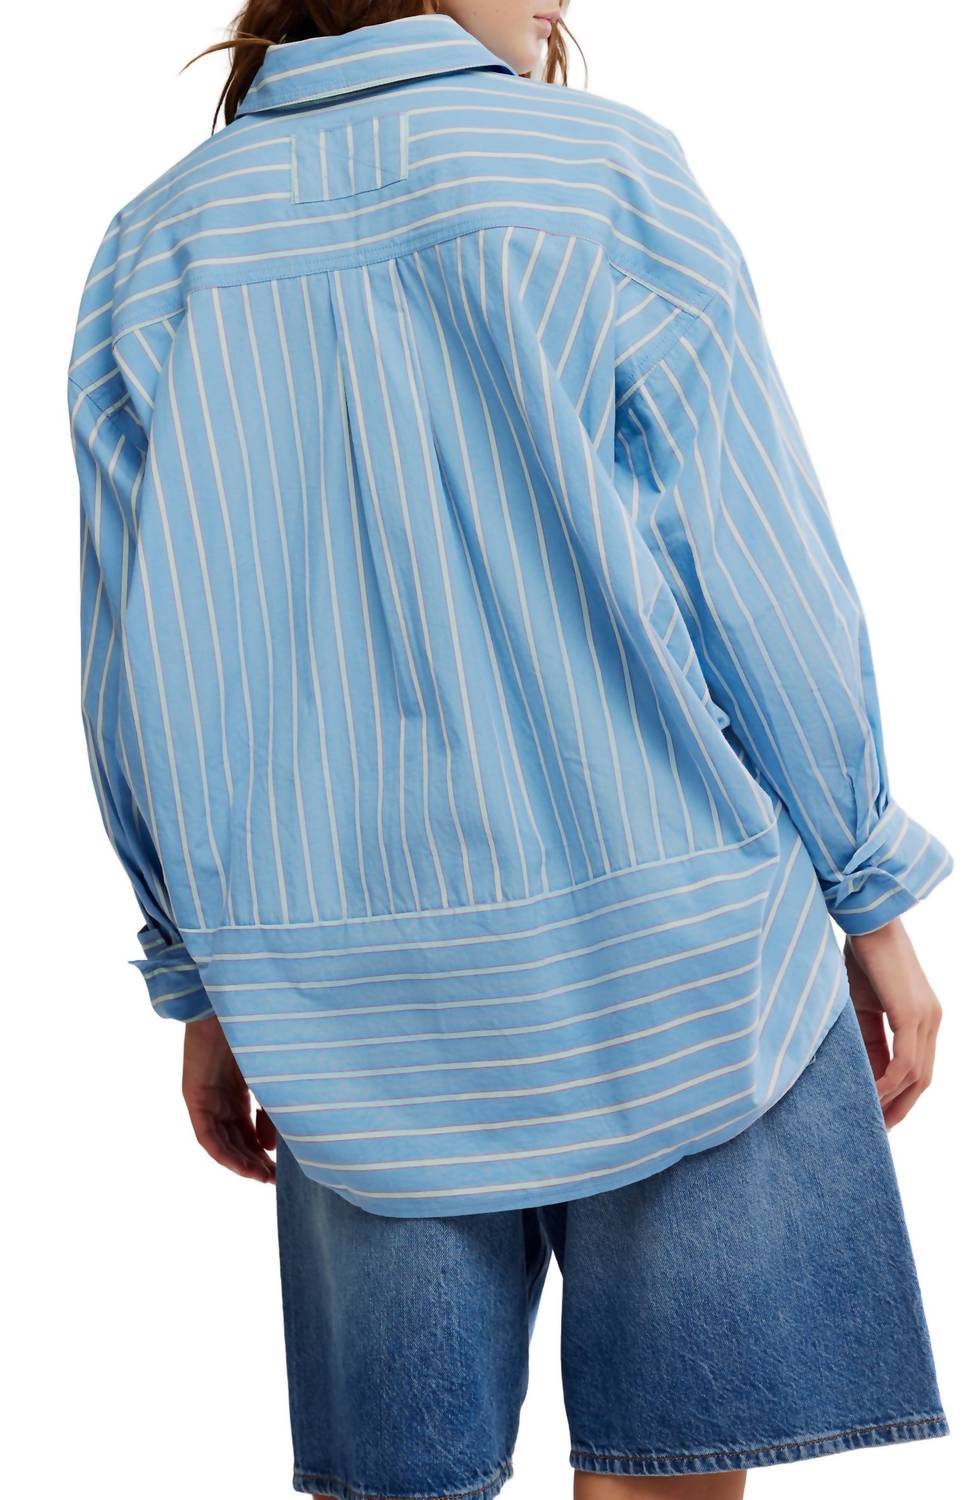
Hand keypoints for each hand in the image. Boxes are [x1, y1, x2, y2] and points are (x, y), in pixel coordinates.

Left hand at [182, 1014, 275, 1181]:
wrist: (232, 1001)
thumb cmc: (256, 1030)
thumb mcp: (270, 1074)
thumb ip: (271, 1109)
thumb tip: (269, 1147)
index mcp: (238, 1089)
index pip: (248, 1130)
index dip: (263, 1152)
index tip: (281, 1169)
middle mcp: (220, 1097)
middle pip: (235, 1140)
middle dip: (254, 1162)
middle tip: (274, 1180)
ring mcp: (206, 1097)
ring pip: (221, 1142)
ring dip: (240, 1163)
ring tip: (262, 1177)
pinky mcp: (194, 1096)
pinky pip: (206, 1134)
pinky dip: (223, 1152)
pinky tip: (241, 1166)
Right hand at [843, 918, 942, 1127]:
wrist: (867, 920)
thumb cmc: (860, 954)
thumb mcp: (861, 1004)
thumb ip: (866, 1036)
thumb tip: (859, 1070)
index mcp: (921, 1017)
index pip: (915, 1068)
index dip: (897, 1095)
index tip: (876, 1114)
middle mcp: (931, 1020)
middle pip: (921, 1079)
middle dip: (900, 1107)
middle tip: (877, 1129)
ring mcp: (926, 1018)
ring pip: (916, 1075)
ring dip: (892, 1100)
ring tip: (869, 1118)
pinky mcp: (913, 1015)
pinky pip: (905, 1063)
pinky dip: (888, 1083)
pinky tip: (870, 1095)